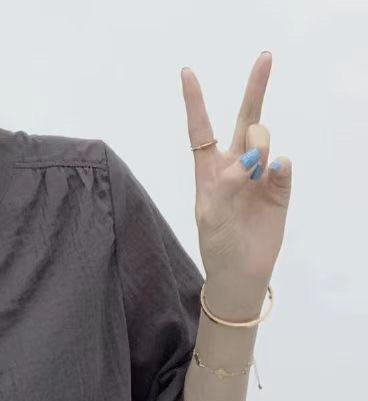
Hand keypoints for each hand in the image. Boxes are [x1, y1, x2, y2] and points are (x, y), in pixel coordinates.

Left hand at [180, 52, 291, 302]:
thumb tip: (251, 159)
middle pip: (245, 120)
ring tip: (252, 173)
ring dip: (257, 147)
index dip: (195, 101)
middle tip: (266, 57)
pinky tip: (272, 175)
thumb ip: (226, 184)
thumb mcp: (211, 216)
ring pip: (263, 139)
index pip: (200, 130)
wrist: (240, 273)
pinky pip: (283, 165)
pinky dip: (278, 167)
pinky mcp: (280, 188)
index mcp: (208, 171)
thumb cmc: (217, 246)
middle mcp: (235, 166)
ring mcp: (259, 175)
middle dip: (255, 88)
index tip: (186, 71)